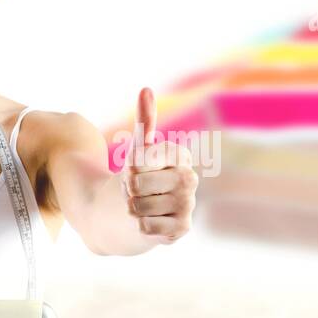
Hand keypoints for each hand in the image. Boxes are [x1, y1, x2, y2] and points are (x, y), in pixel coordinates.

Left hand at [121, 87, 197, 244]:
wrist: (133, 214)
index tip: (133, 168)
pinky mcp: (182, 228)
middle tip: (135, 190)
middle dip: (127, 189)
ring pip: (139, 206)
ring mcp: (189, 204)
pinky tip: (149, 222)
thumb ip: (144, 121)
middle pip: (138, 183)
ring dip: (132, 208)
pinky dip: (139, 226)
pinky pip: (145, 226)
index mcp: (180, 154)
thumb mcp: (137, 151)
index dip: (128, 166)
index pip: (140, 158)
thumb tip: (146, 89)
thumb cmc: (137, 179)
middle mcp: (190, 178)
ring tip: (141, 206)